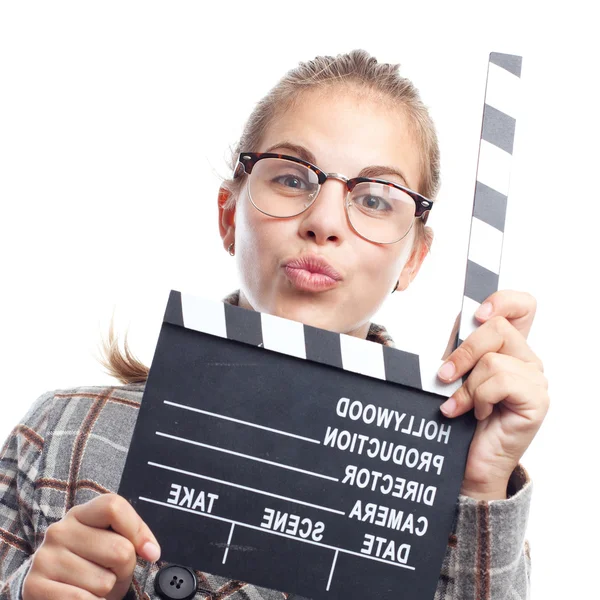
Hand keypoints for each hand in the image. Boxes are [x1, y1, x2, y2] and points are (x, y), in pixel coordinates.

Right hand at [23, 493, 160, 599]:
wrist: (50, 589)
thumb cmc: (89, 564)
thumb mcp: (109, 542)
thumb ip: (131, 537)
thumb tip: (151, 552)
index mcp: (81, 513)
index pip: (114, 507)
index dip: (138, 531)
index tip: (150, 553)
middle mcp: (59, 531)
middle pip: (119, 549)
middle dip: (125, 570)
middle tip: (111, 574)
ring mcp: (45, 558)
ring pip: (105, 582)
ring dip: (106, 591)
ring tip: (92, 587)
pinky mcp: (35, 587)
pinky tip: (84, 598)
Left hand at [436, 290, 548, 500]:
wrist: (468, 461)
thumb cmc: (462, 415)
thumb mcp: (457, 372)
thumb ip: (462, 344)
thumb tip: (463, 318)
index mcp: (510, 348)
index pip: (523, 306)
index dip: (502, 301)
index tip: (477, 315)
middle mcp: (528, 359)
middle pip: (498, 328)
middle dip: (463, 353)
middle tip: (443, 376)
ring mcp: (536, 380)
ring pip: (492, 360)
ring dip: (466, 386)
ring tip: (461, 406)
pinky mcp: (536, 400)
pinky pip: (499, 381)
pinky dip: (478, 398)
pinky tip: (477, 415)